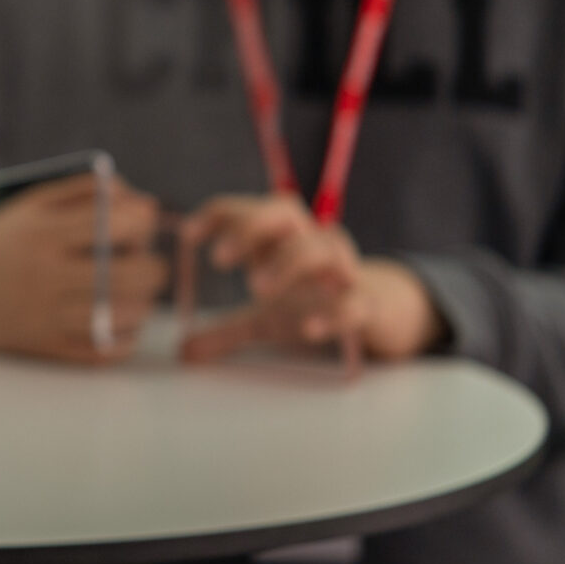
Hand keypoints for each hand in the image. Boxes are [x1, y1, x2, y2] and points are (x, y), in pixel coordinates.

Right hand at [0, 173, 166, 363]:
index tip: (140, 223)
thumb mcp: (37, 202)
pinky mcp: (46, 347)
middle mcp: (45, 275)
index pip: (113, 223)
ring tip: (137, 293)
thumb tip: (145, 205)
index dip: (142, 221)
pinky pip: (102, 351)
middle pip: (126, 276)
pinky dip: (125, 339)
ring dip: (143, 304)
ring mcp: (45, 315)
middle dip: (153, 268)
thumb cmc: (7, 239)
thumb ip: (90, 192)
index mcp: (44, 233)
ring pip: (120, 316)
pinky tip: (122, 321)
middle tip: (150, 265)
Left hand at [176, 192, 443, 365]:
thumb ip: (225, 331)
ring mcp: (342, 271)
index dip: (221, 214)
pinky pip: (355, 302)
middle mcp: (311, 243)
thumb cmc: (312, 302)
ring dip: (289, 262)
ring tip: (256, 289)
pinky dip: (333, 313)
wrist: (380, 311)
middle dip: (252, 227)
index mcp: (282, 240)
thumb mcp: (265, 317)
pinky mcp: (367, 304)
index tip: (189, 235)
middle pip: (285, 212)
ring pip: (323, 247)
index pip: (250, 210)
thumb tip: (184, 353)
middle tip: (220, 259)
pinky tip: (309, 329)